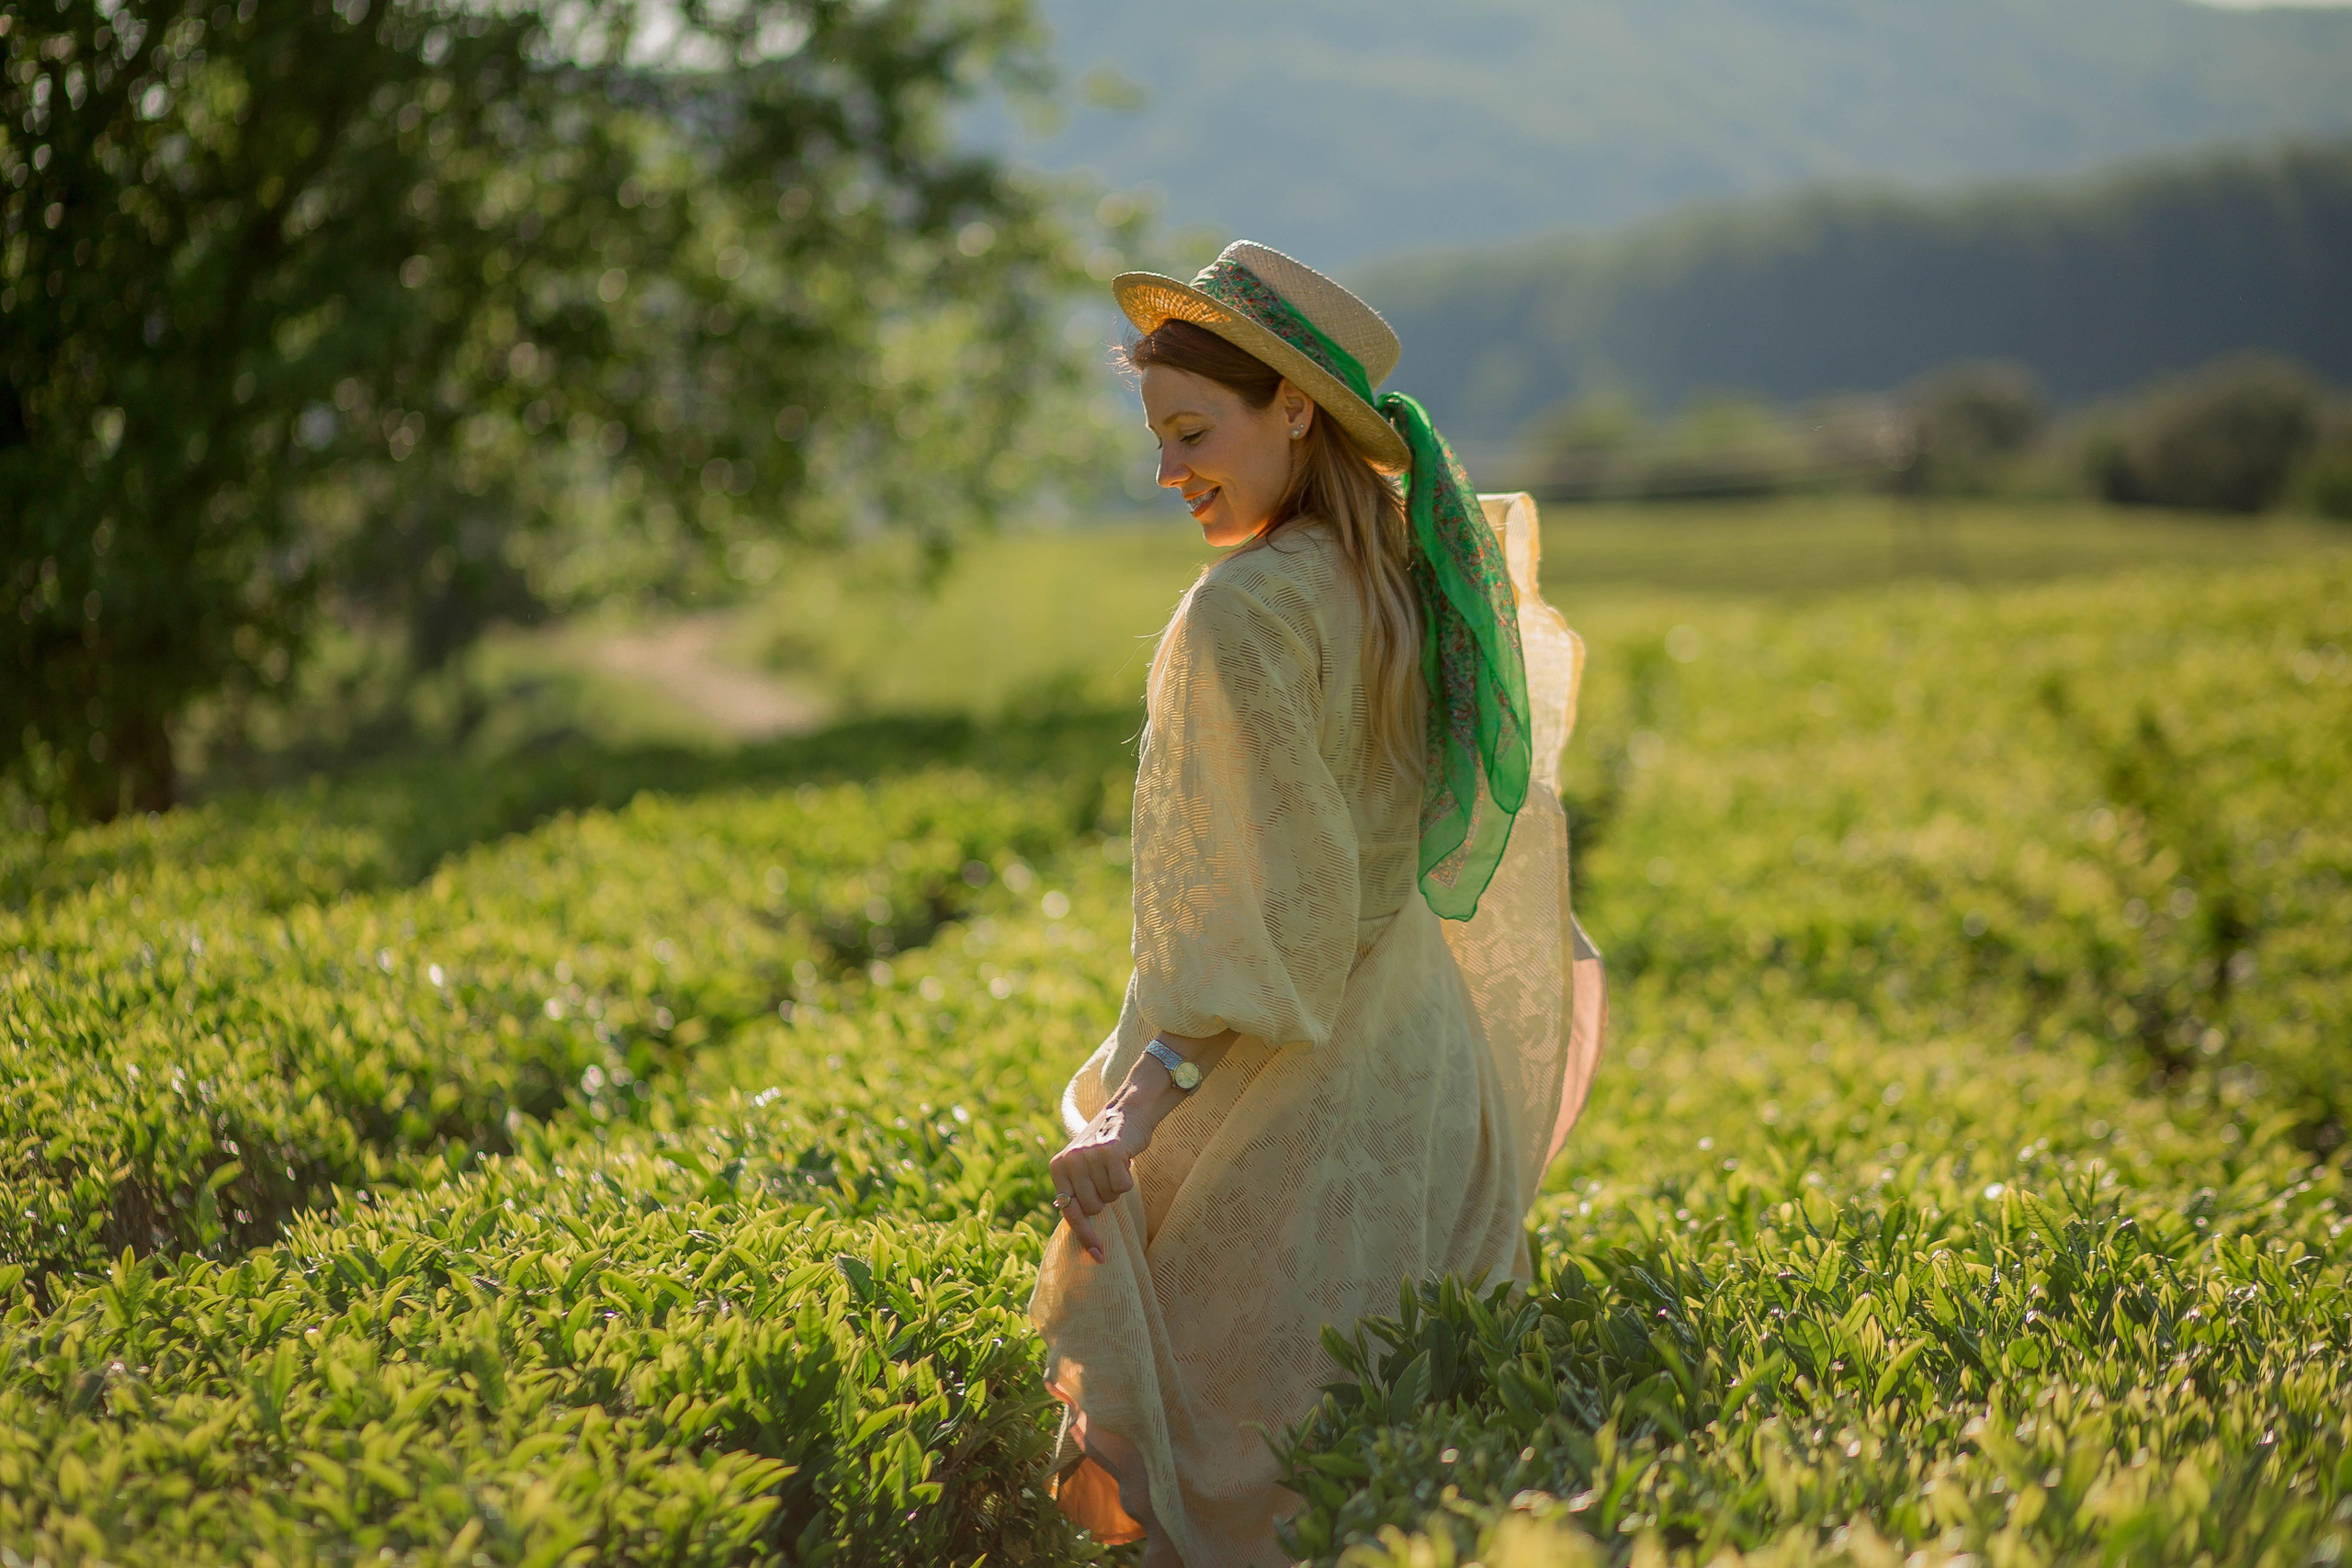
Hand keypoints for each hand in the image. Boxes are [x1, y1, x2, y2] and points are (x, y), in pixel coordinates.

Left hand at [1048, 1079, 1165, 1262]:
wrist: (1128, 1111)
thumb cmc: (1106, 1147)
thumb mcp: (1083, 1168)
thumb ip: (1077, 1193)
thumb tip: (1085, 1239)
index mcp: (1058, 1167)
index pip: (1070, 1212)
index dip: (1086, 1236)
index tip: (1099, 1257)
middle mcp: (1069, 1161)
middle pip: (1094, 1208)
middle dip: (1106, 1197)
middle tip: (1108, 1176)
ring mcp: (1088, 1156)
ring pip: (1110, 1198)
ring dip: (1117, 1186)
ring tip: (1114, 1165)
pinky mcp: (1109, 1152)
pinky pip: (1123, 1187)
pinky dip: (1128, 1178)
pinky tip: (1124, 1160)